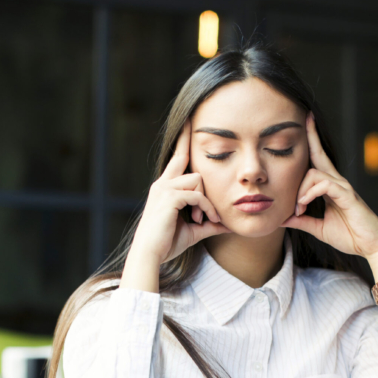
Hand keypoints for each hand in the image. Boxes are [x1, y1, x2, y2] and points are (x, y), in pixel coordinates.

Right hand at [131, 119, 228, 263]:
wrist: (149, 256)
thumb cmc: (167, 244)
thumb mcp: (193, 231)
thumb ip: (209, 223)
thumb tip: (228, 224)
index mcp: (165, 187)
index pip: (177, 158)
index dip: (183, 140)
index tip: (189, 121)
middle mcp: (162, 183)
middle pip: (184, 157)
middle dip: (188, 140)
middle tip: (195, 130)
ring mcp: (164, 189)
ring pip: (197, 179)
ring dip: (206, 200)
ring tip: (205, 219)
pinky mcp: (169, 198)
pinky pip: (197, 195)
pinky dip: (206, 208)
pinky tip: (206, 220)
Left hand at [280, 112, 377, 259]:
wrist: (369, 246)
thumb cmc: (348, 235)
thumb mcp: (318, 228)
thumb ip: (301, 221)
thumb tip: (282, 218)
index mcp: (330, 187)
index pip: (317, 160)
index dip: (311, 142)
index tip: (303, 125)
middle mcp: (337, 182)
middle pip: (319, 154)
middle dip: (311, 135)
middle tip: (304, 117)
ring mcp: (343, 187)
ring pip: (314, 174)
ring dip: (300, 190)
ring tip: (297, 209)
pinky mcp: (347, 195)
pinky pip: (324, 186)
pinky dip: (310, 193)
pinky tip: (303, 204)